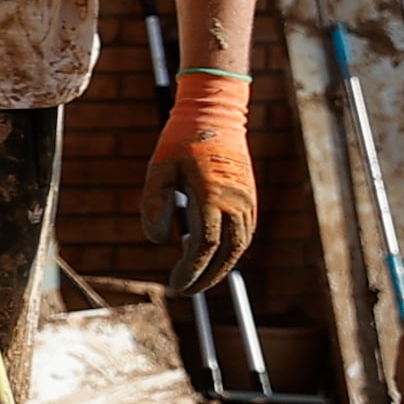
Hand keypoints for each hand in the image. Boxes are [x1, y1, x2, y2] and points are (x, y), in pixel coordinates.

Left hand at [148, 70, 259, 294]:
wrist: (214, 113)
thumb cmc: (180, 139)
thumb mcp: (157, 168)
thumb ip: (154, 204)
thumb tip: (158, 242)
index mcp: (212, 195)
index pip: (207, 245)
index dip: (192, 270)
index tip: (175, 285)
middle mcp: (236, 200)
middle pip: (228, 251)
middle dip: (208, 275)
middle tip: (185, 290)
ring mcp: (247, 198)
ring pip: (240, 244)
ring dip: (221, 265)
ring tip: (195, 276)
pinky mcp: (250, 195)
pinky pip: (245, 230)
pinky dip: (229, 247)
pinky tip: (205, 250)